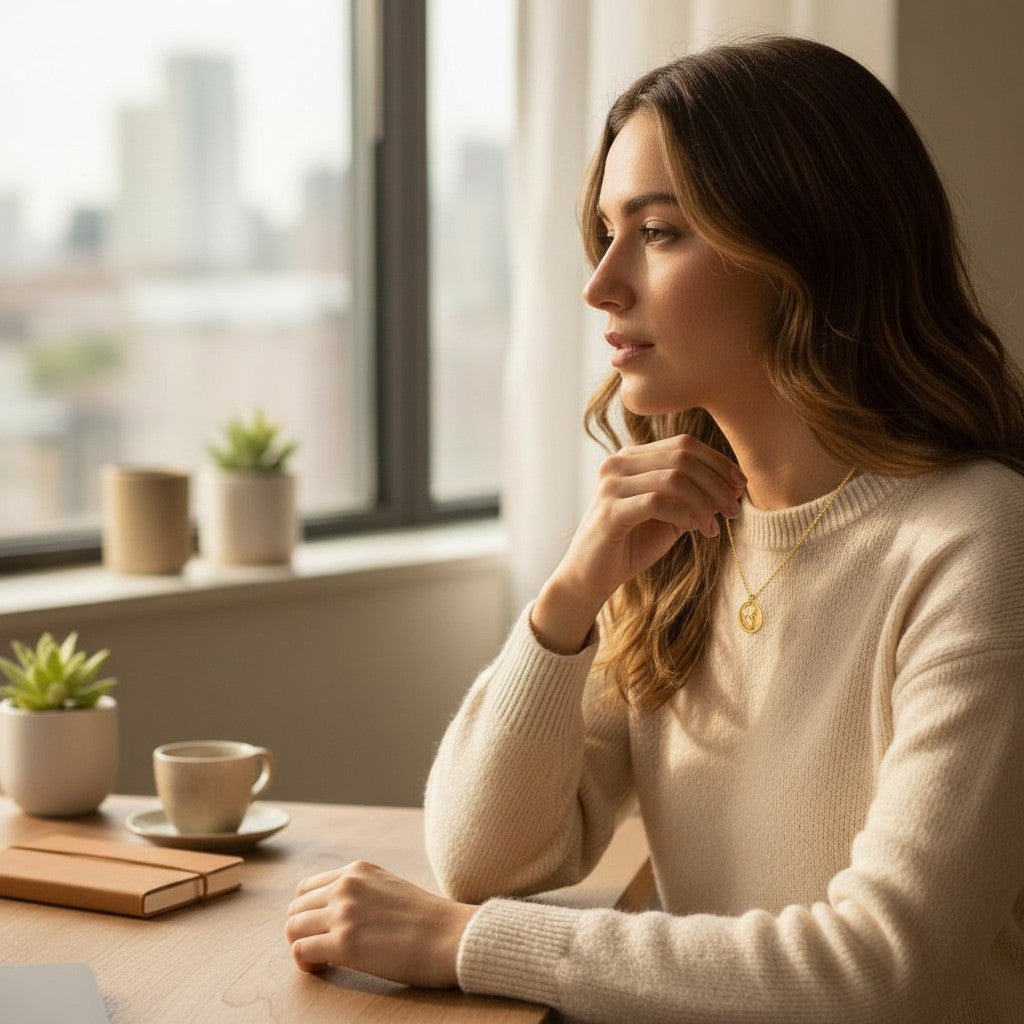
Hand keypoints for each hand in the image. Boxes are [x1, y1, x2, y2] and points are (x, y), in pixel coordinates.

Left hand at [285, 859, 478, 987]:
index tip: (321, 930)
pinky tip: (325, 968)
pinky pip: (300, 951)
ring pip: (293, 928)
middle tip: (320, 949)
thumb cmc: (428, 920)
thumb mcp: (389, 888)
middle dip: (302, 930)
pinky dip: (306, 963)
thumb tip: (337, 913)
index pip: (307, 888)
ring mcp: (344, 913)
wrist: (451, 937)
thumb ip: (362, 892)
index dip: (308, 913)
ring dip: (302, 946)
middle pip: (296, 908)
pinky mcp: (344, 943)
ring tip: (324, 960)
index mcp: (358, 870)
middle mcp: (346, 886)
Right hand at [555, 434, 746, 607]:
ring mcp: (611, 485)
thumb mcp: (670, 516)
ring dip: (704, 502)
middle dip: (716, 483)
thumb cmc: (631, 545)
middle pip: (682, 457)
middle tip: (734, 511)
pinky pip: (658, 502)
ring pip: (674, 478)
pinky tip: (695, 530)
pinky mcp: (610, 511)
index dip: (718, 462)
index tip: (741, 486)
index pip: (683, 445)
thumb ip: (694, 497)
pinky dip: (684, 514)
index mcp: (631, 458)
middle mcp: (618, 463)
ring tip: (714, 527)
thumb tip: (734, 485)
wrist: (591, 578)